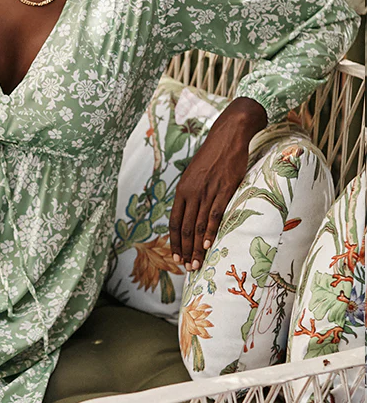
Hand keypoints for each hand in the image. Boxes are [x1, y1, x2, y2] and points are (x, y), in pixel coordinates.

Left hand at [169, 97, 266, 270]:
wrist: (228, 135)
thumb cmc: (212, 157)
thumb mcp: (194, 175)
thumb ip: (191, 195)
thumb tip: (189, 214)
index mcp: (182, 190)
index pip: (174, 222)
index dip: (174, 241)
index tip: (176, 256)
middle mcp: (191, 192)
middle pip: (184, 228)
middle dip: (185, 250)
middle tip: (186, 267)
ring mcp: (207, 191)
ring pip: (198, 225)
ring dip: (197, 247)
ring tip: (196, 263)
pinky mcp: (224, 189)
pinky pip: (214, 215)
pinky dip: (210, 232)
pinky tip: (208, 246)